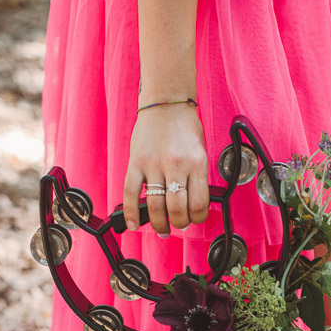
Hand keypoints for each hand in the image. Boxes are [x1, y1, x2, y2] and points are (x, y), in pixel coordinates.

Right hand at [123, 104, 209, 237]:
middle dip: (179, 224)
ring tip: (161, 229)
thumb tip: (190, 206)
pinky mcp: (136, 162)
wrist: (166, 101)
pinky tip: (132, 224)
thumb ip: (196, 178)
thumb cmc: (185, 127)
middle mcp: (176, 165)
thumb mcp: (200, 152)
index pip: (199, 205)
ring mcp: (154, 164)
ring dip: (159, 224)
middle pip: (178, 210)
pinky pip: (131, 193)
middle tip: (177, 224)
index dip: (197, 218)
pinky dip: (131, 212)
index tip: (194, 218)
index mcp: (197, 164)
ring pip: (156, 207)